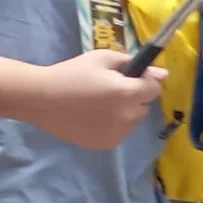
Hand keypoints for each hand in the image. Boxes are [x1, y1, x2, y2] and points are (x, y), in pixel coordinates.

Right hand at [24, 50, 163, 151]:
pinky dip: (110, 125)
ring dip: (121, 113)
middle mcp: (127, 116)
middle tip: (106, 91)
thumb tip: (161, 74)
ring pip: (130, 121)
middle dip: (131, 98)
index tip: (127, 78)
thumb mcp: (100, 58)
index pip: (155, 89)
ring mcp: (117, 133)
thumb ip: (132, 63)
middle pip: (142, 106)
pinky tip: (90, 118)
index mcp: (127, 93)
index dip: (144, 82)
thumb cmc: (70, 73)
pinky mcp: (105, 144)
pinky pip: (117, 132)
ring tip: (95, 105)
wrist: (40, 99)